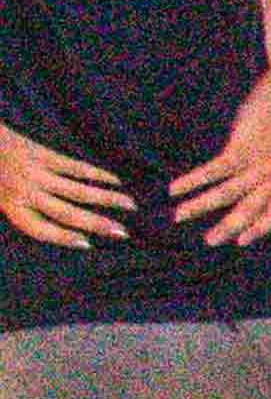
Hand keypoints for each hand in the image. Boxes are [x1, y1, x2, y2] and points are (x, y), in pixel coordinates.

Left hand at [0, 121, 131, 249]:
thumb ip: (13, 209)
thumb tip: (45, 224)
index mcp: (10, 204)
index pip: (41, 230)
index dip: (64, 239)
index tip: (88, 244)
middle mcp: (25, 191)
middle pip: (67, 213)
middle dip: (98, 224)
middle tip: (123, 233)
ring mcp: (35, 171)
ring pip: (78, 191)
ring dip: (107, 199)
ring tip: (130, 205)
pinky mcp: (42, 153)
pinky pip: (74, 167)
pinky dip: (97, 174)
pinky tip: (114, 180)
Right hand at [170, 100, 270, 244]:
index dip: (258, 229)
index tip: (240, 243)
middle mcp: (270, 178)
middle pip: (248, 210)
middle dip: (226, 227)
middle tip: (207, 241)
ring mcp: (254, 164)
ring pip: (226, 193)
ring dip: (201, 206)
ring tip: (179, 215)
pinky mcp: (238, 150)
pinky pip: (213, 171)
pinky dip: (193, 181)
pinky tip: (175, 189)